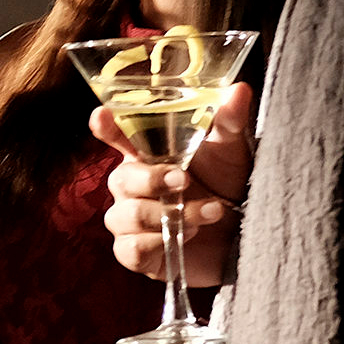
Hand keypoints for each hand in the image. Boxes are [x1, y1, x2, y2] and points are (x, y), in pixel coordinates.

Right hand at [97, 81, 252, 287]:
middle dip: (151, 179)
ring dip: (167, 214)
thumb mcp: (231, 152)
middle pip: (118, 179)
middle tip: (184, 180)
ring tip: (207, 213)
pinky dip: (157, 242)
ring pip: (125, 215)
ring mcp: (130, 221)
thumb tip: (239, 90)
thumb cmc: (227, 187)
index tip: (101, 116)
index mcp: (147, 156)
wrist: (241, 236)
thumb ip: (229, 122)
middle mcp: (132, 187)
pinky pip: (129, 248)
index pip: (116, 137)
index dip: (105, 128)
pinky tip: (185, 236)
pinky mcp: (137, 254)